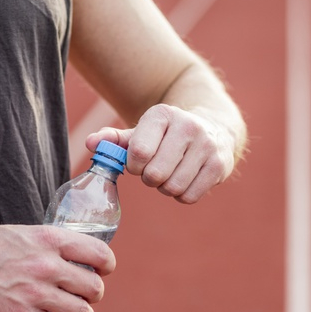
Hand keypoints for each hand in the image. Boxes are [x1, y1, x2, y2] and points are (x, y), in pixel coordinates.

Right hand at [0, 224, 115, 311]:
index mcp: (50, 239)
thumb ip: (50, 244)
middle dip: (93, 295)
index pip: (99, 254)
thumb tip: (75, 255)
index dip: (107, 266)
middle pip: (94, 287)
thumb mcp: (24, 232)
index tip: (103, 271)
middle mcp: (46, 265)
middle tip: (84, 296)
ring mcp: (34, 293)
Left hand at [86, 104, 235, 203]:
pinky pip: (189, 197)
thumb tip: (90, 143)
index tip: (139, 161)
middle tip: (155, 170)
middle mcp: (188, 126)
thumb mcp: (141, 132)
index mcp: (163, 114)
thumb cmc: (166, 135)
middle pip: (155, 175)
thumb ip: (113, 140)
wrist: (214, 128)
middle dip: (150, 179)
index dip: (134, 165)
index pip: (139, 153)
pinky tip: (185, 179)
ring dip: (165, 188)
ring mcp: (207, 146)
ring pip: (173, 188)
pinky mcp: (220, 165)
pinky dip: (182, 195)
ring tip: (171, 173)